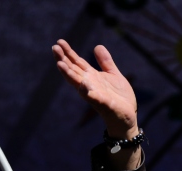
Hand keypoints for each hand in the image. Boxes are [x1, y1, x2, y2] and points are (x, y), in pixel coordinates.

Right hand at [53, 40, 141, 169]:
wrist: (127, 117)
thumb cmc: (119, 97)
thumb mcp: (113, 75)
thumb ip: (105, 62)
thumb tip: (97, 46)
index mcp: (92, 77)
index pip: (77, 63)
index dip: (68, 53)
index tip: (59, 42)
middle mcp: (90, 85)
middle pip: (73, 71)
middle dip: (63, 60)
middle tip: (54, 48)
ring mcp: (95, 95)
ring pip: (79, 83)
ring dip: (69, 74)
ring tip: (60, 64)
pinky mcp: (105, 104)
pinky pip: (95, 98)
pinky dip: (88, 92)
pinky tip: (83, 85)